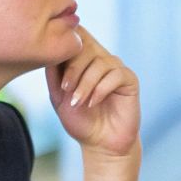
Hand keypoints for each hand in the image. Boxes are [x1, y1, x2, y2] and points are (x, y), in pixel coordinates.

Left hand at [45, 25, 140, 158]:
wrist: (100, 143)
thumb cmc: (80, 119)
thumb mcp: (58, 96)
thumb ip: (54, 74)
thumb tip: (50, 51)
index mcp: (83, 59)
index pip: (76, 36)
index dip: (66, 41)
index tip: (55, 62)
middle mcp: (101, 58)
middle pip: (86, 45)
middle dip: (73, 67)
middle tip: (65, 89)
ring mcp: (116, 68)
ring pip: (100, 62)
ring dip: (85, 83)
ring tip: (78, 102)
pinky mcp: (130, 79)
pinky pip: (115, 75)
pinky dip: (101, 89)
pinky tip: (93, 103)